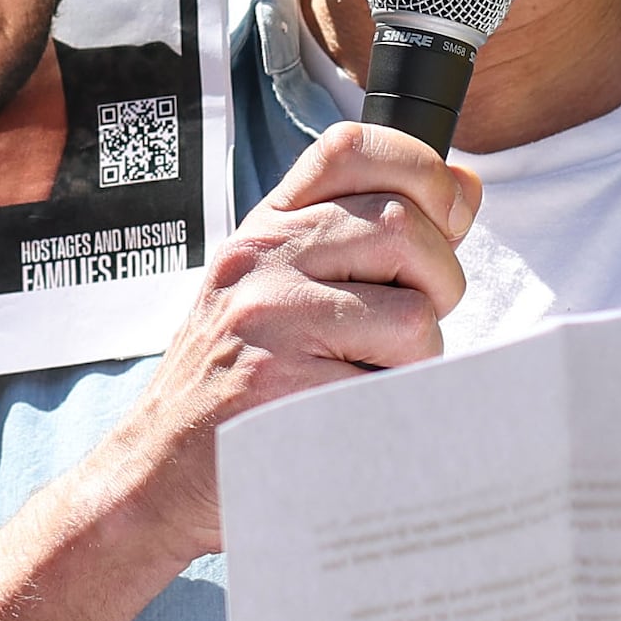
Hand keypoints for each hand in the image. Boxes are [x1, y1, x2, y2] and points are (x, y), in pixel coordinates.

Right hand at [88, 122, 474, 557]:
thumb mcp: (281, 287)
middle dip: (439, 284)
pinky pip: (392, 387)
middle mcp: (262, 259)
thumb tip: (464, 186)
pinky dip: (394, 410)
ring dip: (418, 359)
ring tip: (371, 379)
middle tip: (409, 330)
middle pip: (405, 231)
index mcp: (267, 229)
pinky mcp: (285, 388)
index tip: (445, 217)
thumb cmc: (234, 380)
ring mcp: (270, 321)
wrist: (157, 470)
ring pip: (415, 315)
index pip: (351, 150)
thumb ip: (369, 236)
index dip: (420, 171)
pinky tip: (353, 417)